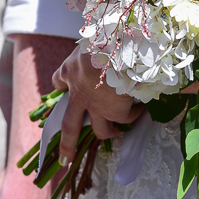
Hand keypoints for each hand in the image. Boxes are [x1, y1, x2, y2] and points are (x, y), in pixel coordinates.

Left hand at [51, 47, 142, 164]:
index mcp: (70, 71)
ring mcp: (96, 106)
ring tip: (115, 133)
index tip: (62, 87)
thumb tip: (103, 39)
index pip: (59, 80)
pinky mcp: (115, 112)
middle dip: (67, 144)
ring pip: (100, 130)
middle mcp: (79, 93)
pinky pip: (125, 119)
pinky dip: (133, 116)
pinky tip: (140, 111)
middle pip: (69, 126)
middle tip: (64, 159)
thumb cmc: (105, 39)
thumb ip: (93, 46)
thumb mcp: (91, 38)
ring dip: (107, 133)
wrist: (116, 53)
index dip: (61, 84)